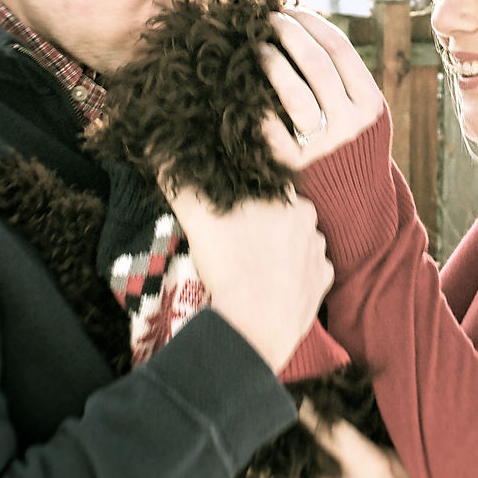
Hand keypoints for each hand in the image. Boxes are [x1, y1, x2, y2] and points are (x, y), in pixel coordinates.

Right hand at [165, 186, 332, 373]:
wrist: (253, 328)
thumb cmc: (228, 268)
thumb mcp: (196, 218)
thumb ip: (179, 182)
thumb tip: (156, 148)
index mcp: (286, 198)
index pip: (266, 185)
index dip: (246, 196)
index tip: (230, 211)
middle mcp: (310, 222)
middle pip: (282, 213)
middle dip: (262, 222)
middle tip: (236, 240)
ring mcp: (319, 253)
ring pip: (296, 241)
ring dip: (278, 248)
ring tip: (250, 264)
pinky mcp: (322, 283)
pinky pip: (308, 271)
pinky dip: (291, 275)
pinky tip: (270, 283)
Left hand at [234, 400, 452, 477]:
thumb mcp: (393, 459)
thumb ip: (356, 441)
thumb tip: (316, 409)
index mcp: (370, 469)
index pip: (326, 431)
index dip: (298, 411)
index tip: (272, 393)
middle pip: (287, 476)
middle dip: (256, 457)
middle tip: (230, 434)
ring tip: (225, 472)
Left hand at [258, 8, 384, 169]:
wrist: (352, 201)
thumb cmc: (349, 142)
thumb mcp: (361, 111)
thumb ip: (343, 77)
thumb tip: (303, 25)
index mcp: (370, 103)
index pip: (340, 48)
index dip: (311, 23)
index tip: (291, 9)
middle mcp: (351, 123)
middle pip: (317, 64)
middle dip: (288, 33)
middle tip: (268, 20)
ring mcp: (325, 145)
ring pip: (294, 92)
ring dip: (272, 62)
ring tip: (257, 47)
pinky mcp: (297, 165)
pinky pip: (271, 127)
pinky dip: (257, 103)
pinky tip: (246, 87)